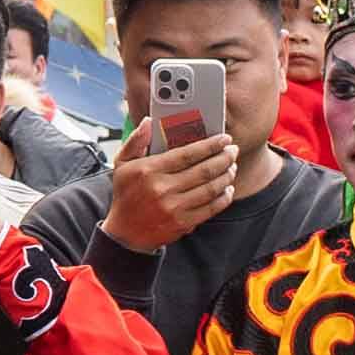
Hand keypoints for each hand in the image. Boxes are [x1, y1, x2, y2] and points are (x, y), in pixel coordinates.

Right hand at [104, 130, 240, 253]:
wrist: (124, 233)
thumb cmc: (126, 195)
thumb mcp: (122, 164)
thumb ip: (135, 141)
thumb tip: (148, 121)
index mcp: (149, 170)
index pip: (188, 153)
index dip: (210, 144)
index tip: (224, 139)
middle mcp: (162, 188)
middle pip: (204, 169)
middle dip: (224, 157)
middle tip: (232, 151)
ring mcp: (174, 207)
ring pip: (211, 188)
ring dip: (227, 175)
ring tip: (231, 166)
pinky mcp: (183, 223)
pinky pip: (211, 207)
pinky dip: (224, 196)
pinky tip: (227, 188)